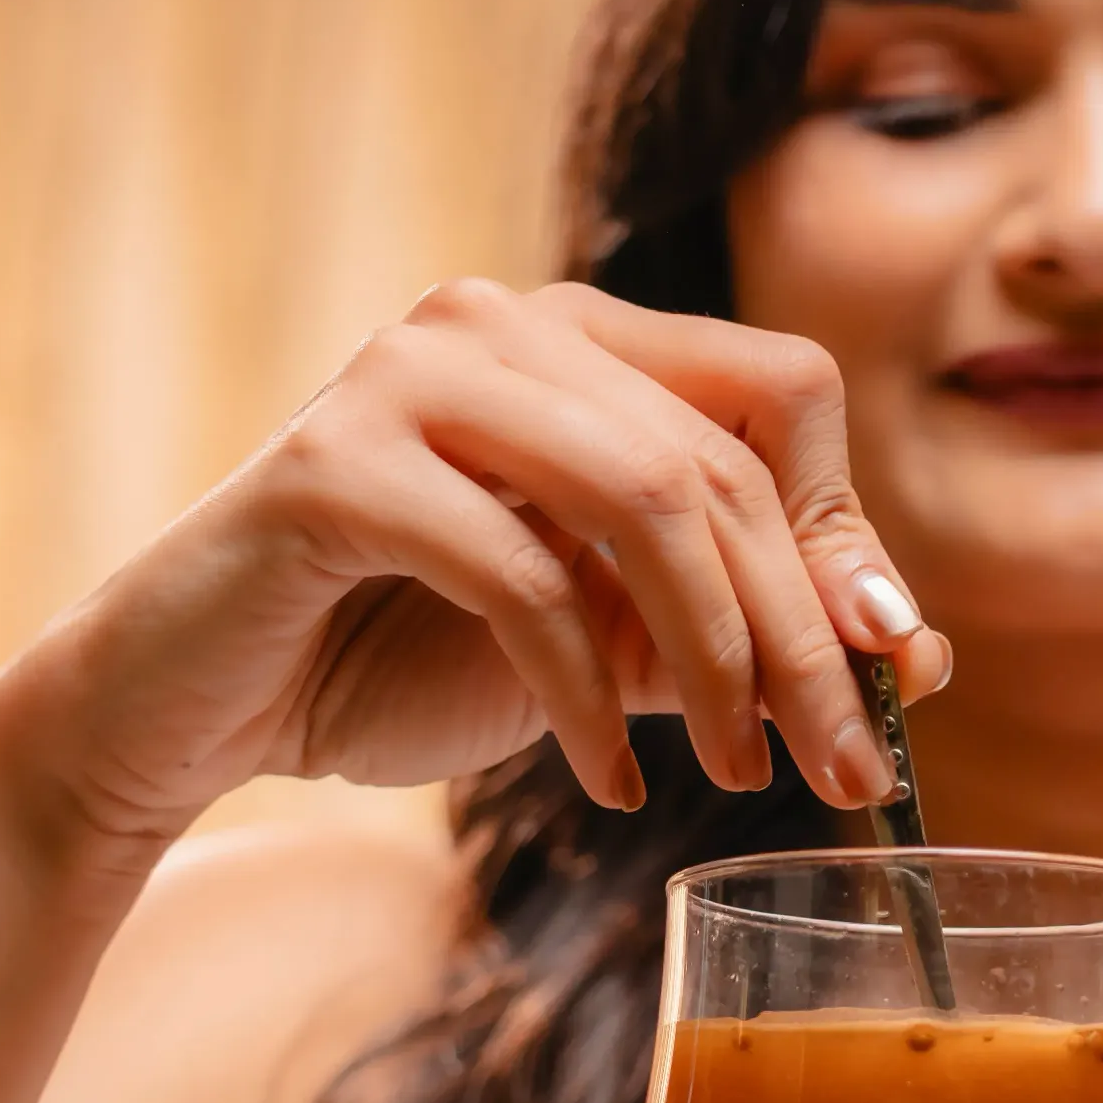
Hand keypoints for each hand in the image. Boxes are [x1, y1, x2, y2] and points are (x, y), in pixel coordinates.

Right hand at [0, 279, 951, 864]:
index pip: (779, 395)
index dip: (843, 535)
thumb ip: (731, 631)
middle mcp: (498, 322)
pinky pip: (518, 574)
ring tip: (735, 776)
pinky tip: (600, 781)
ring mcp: (407, 375)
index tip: (883, 677)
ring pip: (643, 497)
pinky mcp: (332, 467)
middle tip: (844, 772)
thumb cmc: (395, 662)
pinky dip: (581, 694)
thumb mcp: (605, 648)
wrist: (188, 714)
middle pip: (722, 463)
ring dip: (714, 658)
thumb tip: (913, 655)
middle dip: (801, 637)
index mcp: (575, 337)